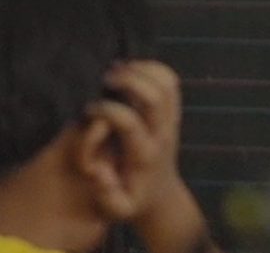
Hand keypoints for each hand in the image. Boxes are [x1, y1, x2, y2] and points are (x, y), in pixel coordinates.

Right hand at [86, 61, 211, 252]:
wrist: (161, 195)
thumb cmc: (133, 200)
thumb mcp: (117, 208)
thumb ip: (106, 194)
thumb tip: (99, 170)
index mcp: (144, 153)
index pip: (131, 123)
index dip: (108, 110)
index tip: (89, 109)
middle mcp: (162, 132)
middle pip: (155, 95)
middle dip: (130, 80)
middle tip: (106, 78)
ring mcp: (171, 119)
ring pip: (167, 83)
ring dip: (142, 70)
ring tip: (117, 69)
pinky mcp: (173, 111)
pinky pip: (170, 81)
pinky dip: (153, 68)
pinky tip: (131, 69)